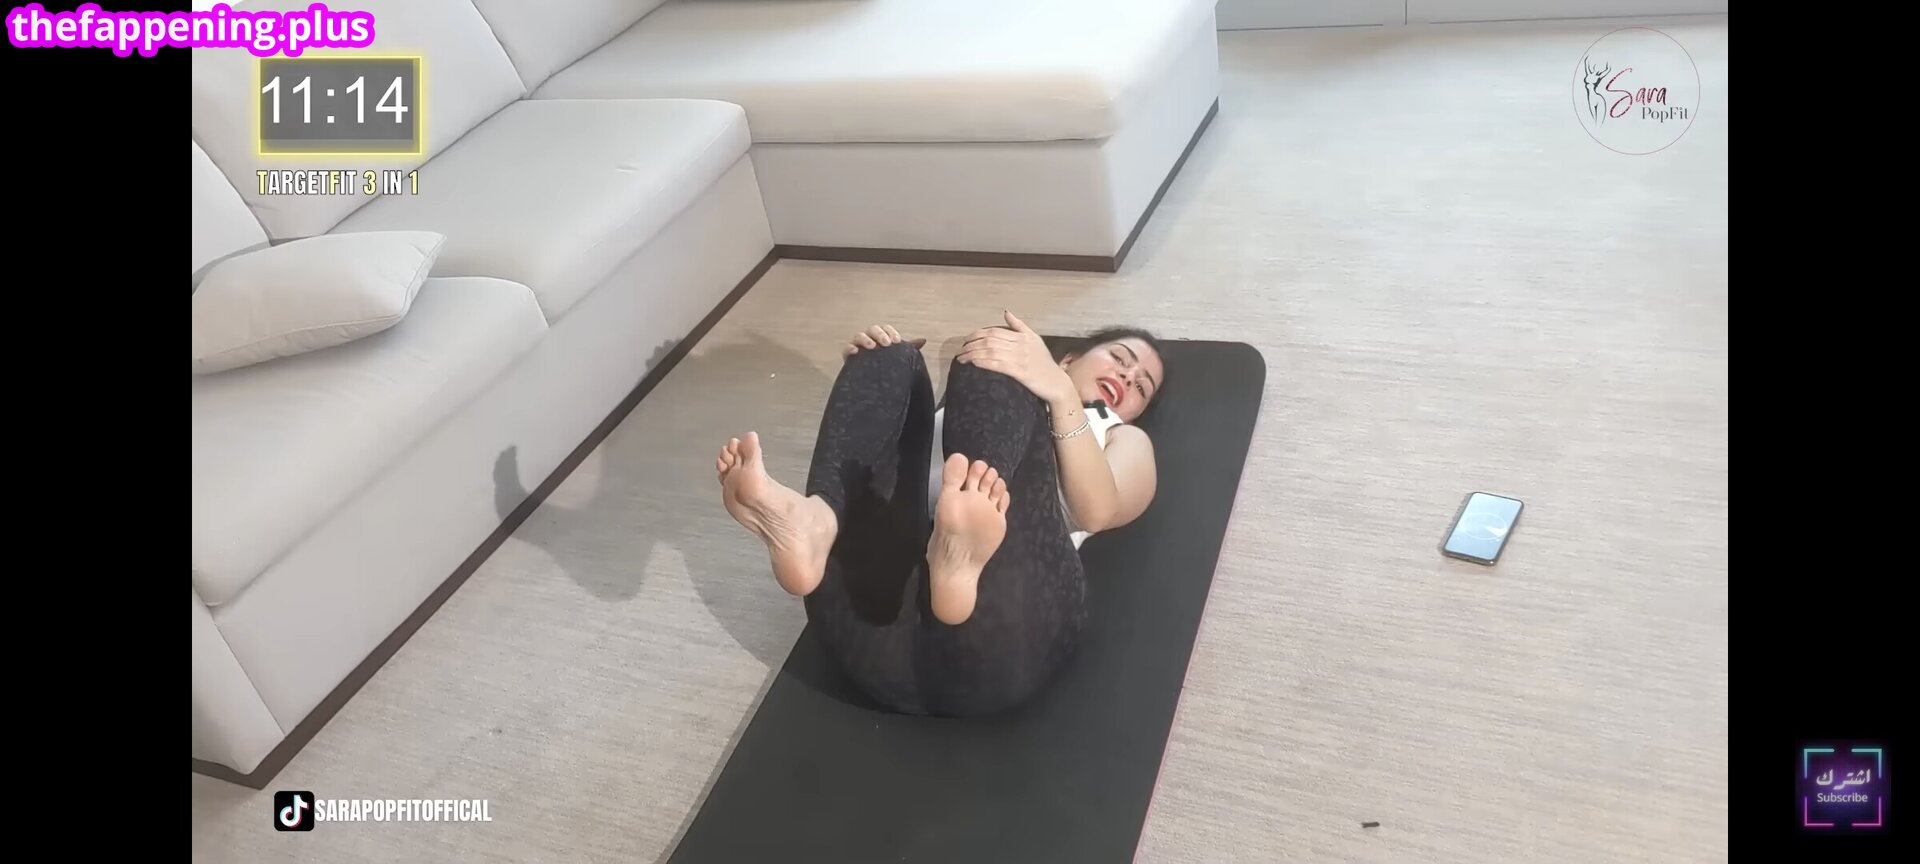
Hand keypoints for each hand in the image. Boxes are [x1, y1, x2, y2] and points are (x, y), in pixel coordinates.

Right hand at [844, 324, 924, 358]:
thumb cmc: (885, 364)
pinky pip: (847, 348)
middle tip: (887, 343)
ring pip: (859, 336)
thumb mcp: (897, 356)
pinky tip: (856, 352)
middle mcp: (869, 338)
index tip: (897, 341)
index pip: (886, 328)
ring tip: (872, 346)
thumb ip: (908, 348)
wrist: (872, 381)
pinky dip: (850, 348)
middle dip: (880, 334)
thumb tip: (923, 340)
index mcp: (881, 336)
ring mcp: (857, 345)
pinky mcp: (849, 356)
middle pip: (873, 329)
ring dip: (866, 339)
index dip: (891, 332)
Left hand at [956, 310, 1072, 402]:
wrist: (1057, 383)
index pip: (994, 331)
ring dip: (973, 354)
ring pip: (991, 352)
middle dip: (971, 345)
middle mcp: (1020, 345)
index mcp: (1022, 336)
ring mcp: (1020, 358)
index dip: (977, 335)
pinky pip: (998, 365)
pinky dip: (984, 362)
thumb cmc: (1045, 363)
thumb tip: (1006, 312)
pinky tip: (974, 363)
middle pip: (990, 340)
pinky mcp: (1021, 372)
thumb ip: (1019, 325)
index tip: (966, 341)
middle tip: (960, 351)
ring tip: (962, 359)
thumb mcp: (1034, 340)